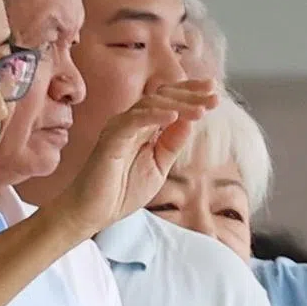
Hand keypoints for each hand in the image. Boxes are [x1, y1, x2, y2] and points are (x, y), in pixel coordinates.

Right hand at [50, 77, 215, 232]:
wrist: (92, 212)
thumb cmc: (120, 191)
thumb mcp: (158, 167)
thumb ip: (172, 144)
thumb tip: (190, 120)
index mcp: (143, 127)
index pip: (169, 102)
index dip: (191, 94)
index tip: (214, 93)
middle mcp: (131, 121)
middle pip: (163, 96)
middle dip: (190, 94)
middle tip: (213, 95)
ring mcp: (120, 127)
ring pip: (151, 105)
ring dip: (179, 105)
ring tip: (201, 110)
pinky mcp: (111, 139)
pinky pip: (134, 121)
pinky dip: (154, 116)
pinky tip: (174, 117)